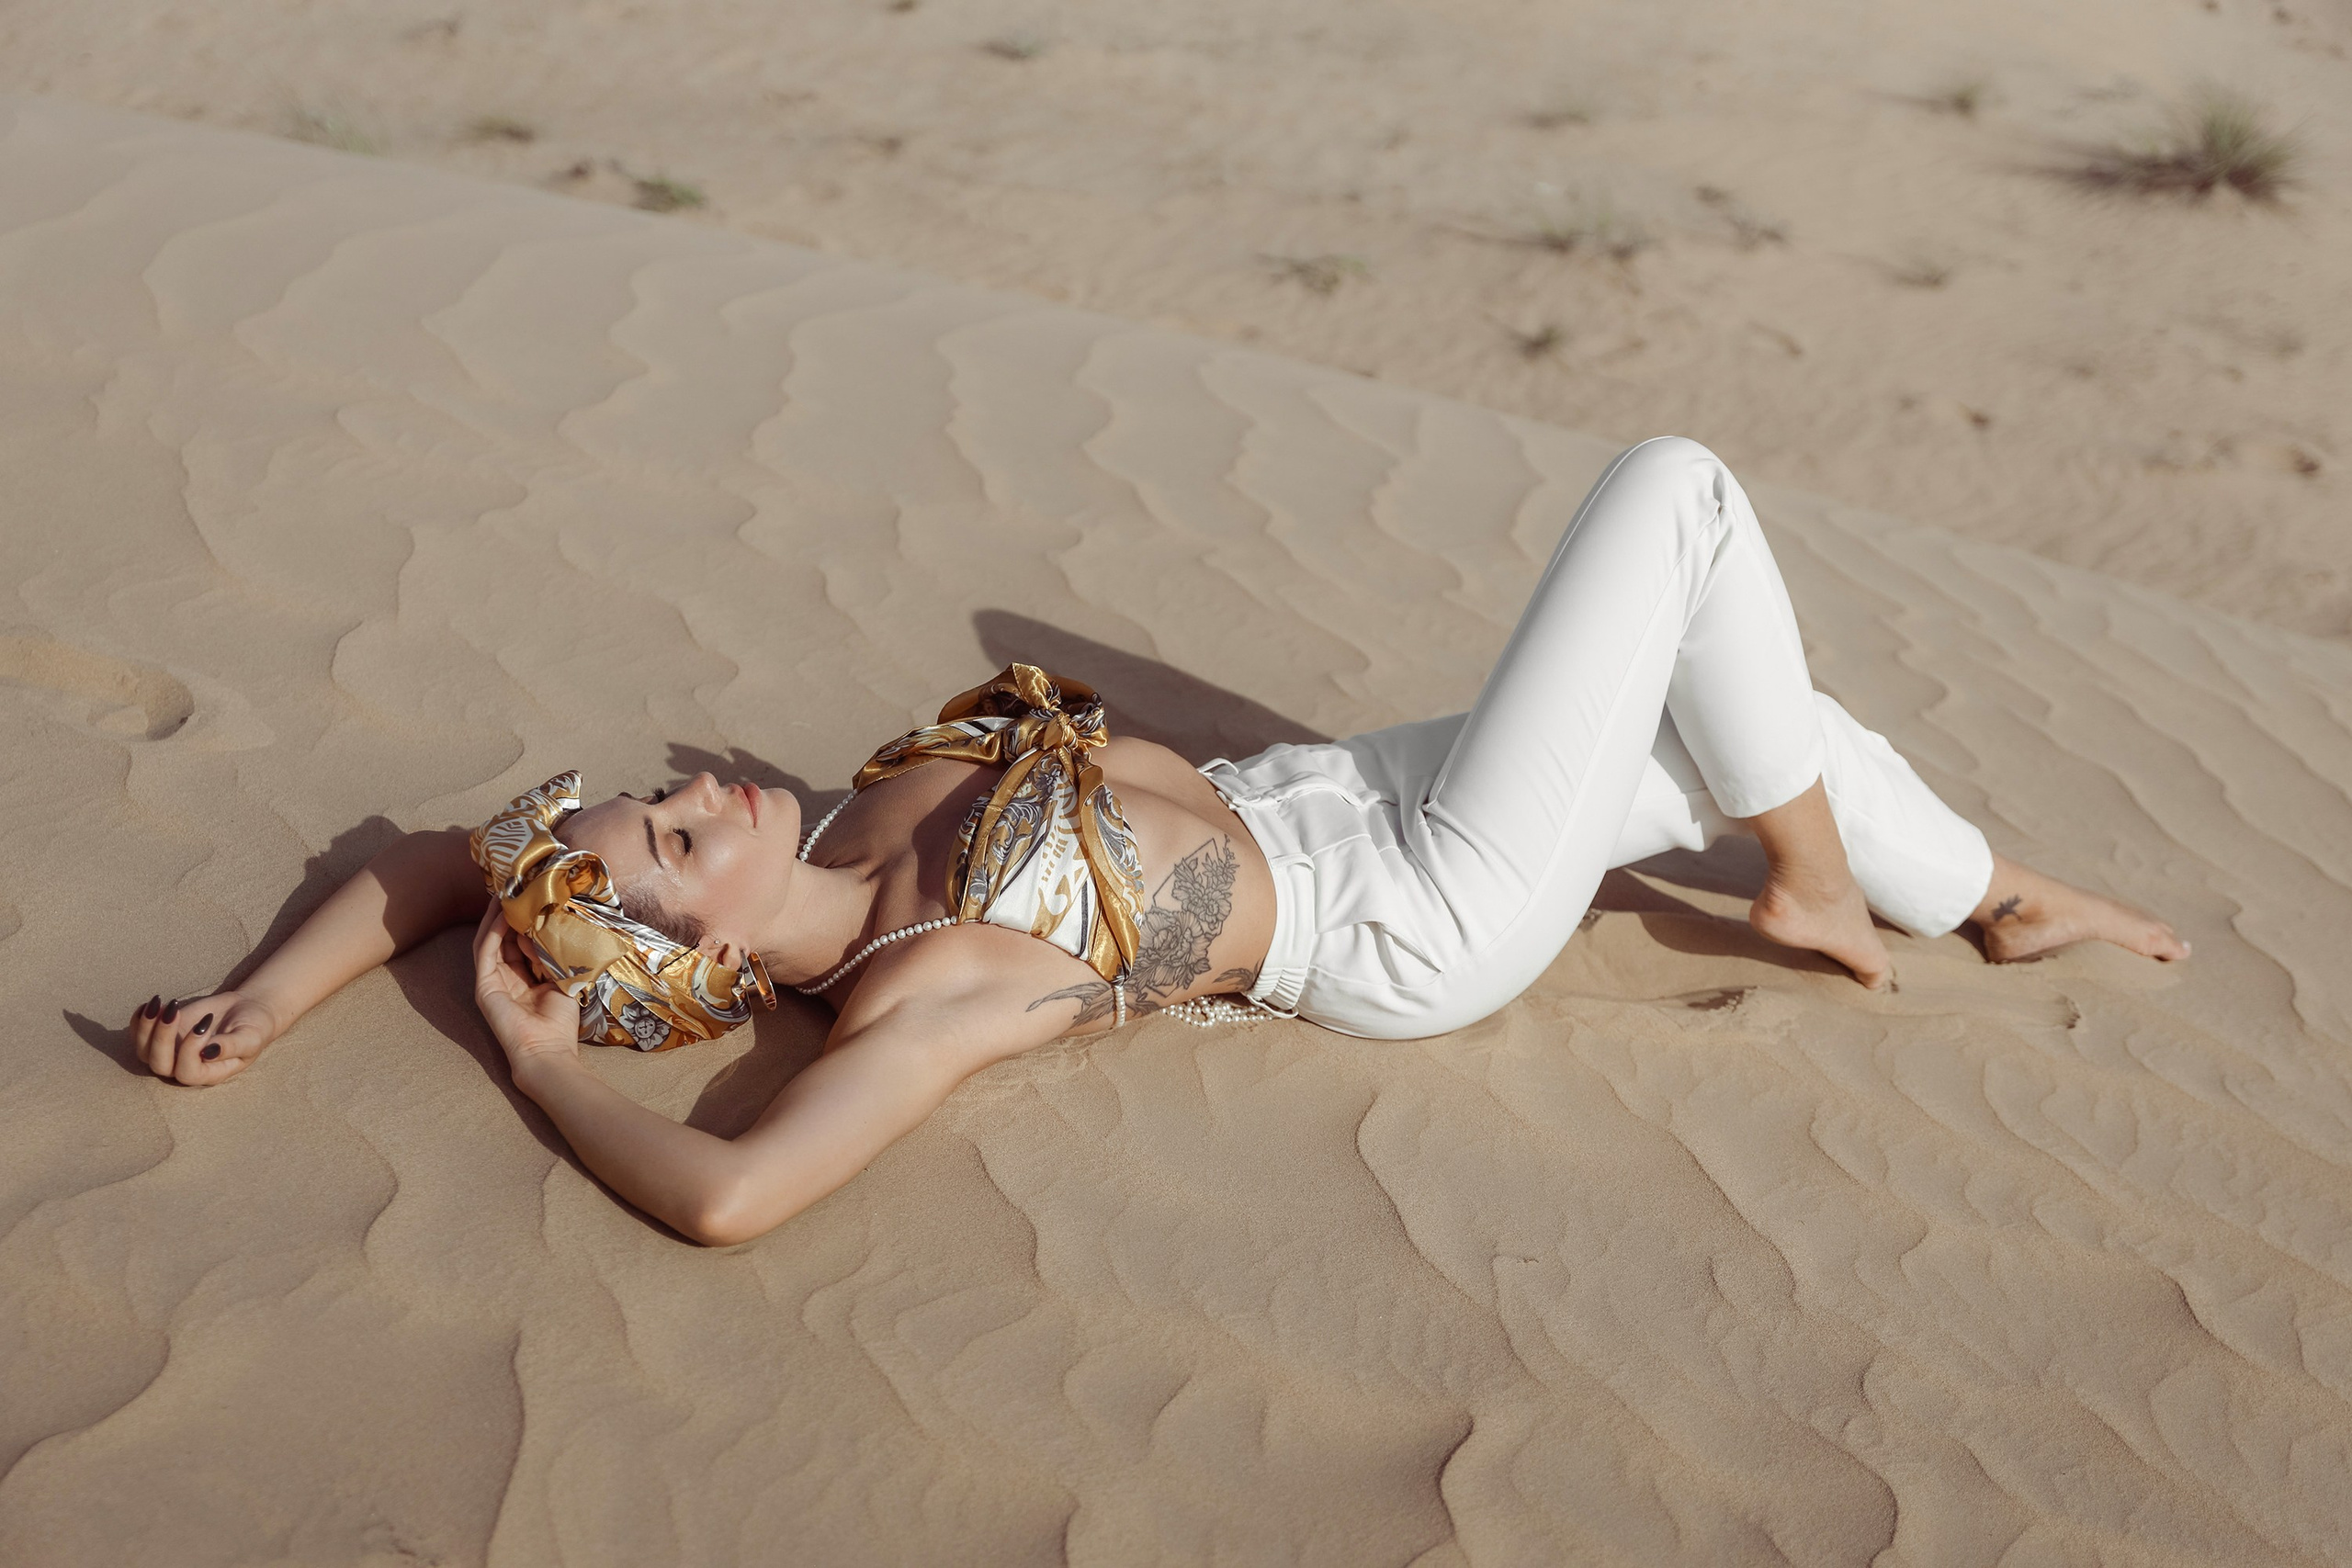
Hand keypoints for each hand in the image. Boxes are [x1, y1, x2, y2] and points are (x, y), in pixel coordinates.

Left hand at [130, 988, 280, 1085]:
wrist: (246, 1010)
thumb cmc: (254, 1027)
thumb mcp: (250, 1038)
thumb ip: (231, 1047)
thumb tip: (207, 1052)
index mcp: (209, 1074)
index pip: (186, 1073)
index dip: (188, 1051)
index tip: (204, 1025)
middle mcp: (185, 1068)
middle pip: (159, 1065)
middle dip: (161, 1037)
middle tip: (174, 1009)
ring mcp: (171, 1052)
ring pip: (144, 1051)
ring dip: (145, 1027)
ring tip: (160, 1002)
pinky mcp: (163, 1035)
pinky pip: (139, 1035)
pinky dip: (139, 1019)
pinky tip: (152, 1003)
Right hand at [472, 904, 583, 1085]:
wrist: (547, 1053)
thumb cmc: (558, 1024)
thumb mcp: (561, 982)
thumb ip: (554, 958)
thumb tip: (550, 930)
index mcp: (524, 979)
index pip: (520, 944)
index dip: (524, 922)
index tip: (533, 899)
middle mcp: (505, 979)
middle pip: (502, 939)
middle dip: (507, 914)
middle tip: (515, 888)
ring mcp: (492, 983)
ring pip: (489, 942)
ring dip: (495, 918)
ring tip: (504, 894)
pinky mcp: (484, 987)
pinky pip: (486, 952)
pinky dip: (493, 932)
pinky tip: (502, 915)